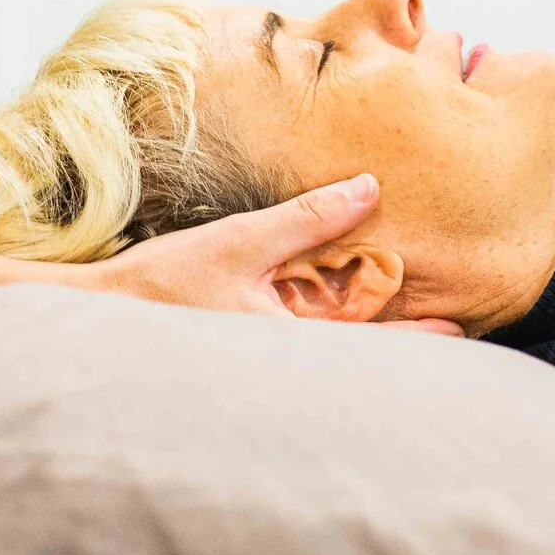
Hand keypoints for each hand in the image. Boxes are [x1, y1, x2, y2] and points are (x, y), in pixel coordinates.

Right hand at [88, 176, 462, 334]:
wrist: (97, 319)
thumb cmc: (162, 285)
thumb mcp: (238, 241)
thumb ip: (306, 218)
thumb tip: (369, 188)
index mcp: (285, 344)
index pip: (367, 345)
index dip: (414, 337)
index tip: (457, 330)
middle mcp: (280, 366)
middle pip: (357, 361)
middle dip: (401, 350)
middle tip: (455, 335)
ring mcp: (264, 365)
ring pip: (331, 358)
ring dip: (368, 343)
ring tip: (413, 329)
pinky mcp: (247, 356)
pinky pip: (301, 350)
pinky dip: (331, 338)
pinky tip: (344, 323)